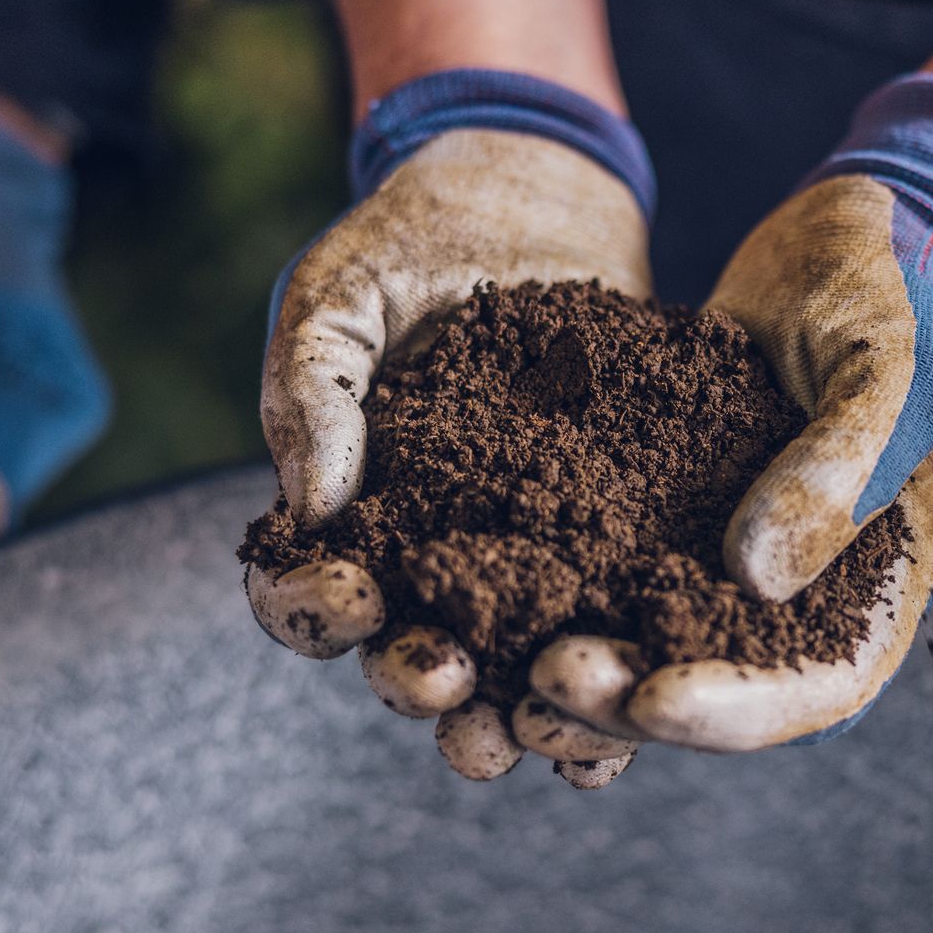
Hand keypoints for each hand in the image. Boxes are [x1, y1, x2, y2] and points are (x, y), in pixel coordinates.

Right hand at [242, 69, 653, 776]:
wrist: (534, 196)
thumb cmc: (411, 241)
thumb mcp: (338, 295)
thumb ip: (310, 391)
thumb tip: (311, 510)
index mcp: (342, 514)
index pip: (300, 590)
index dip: (313, 607)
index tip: (351, 590)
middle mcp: (425, 558)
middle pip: (402, 652)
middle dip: (416, 679)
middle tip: (442, 680)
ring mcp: (517, 561)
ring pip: (504, 670)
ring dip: (511, 716)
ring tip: (536, 736)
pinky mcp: (604, 548)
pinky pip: (602, 632)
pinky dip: (613, 683)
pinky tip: (632, 721)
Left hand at [527, 74, 932, 753]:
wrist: (848, 236)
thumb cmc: (899, 298)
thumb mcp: (889, 369)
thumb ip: (841, 468)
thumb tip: (758, 579)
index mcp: (875, 594)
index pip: (813, 689)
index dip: (733, 711)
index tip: (651, 702)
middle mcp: (794, 604)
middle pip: (712, 691)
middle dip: (626, 700)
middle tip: (545, 680)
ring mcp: (721, 566)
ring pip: (641, 645)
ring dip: (574, 664)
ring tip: (499, 661)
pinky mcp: (661, 520)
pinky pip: (600, 572)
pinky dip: (545, 589)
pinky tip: (474, 589)